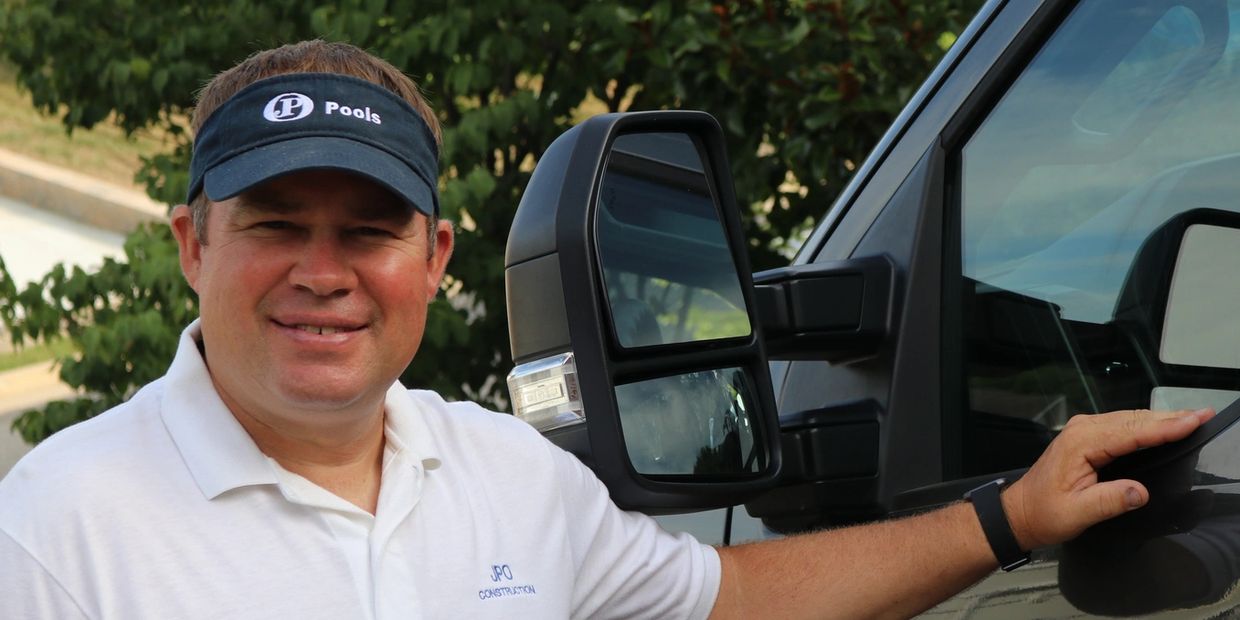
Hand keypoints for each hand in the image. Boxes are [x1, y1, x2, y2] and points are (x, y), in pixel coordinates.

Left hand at [1001, 408, 1214, 550]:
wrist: (1020, 511)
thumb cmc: (1044, 511)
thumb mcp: (1077, 513)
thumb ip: (1109, 501)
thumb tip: (1139, 492)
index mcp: (1081, 443)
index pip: (1132, 432)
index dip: (1165, 427)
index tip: (1193, 421)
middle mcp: (1082, 430)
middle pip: (1134, 420)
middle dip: (1170, 418)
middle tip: (1202, 414)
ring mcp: (1083, 431)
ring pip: (1129, 419)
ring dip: (1160, 419)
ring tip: (1190, 417)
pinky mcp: (1086, 437)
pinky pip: (1121, 426)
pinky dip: (1144, 425)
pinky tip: (1161, 426)